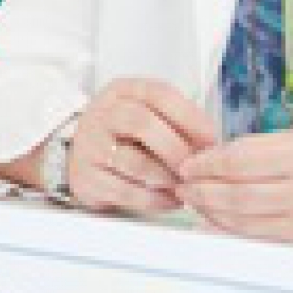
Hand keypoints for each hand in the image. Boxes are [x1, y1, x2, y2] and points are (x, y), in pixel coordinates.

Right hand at [70, 78, 217, 214]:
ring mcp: (90, 146)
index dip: (191, 119)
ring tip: (183, 186)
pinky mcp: (86, 178)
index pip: (161, 95)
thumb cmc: (124, 136)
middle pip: (142, 124)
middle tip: (195, 168)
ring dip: (167, 178)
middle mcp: (102, 114)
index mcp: (122, 91)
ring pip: (134, 161)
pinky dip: (154, 199)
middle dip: (177, 149)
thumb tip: (211, 148)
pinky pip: (125, 191)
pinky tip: (168, 200)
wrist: (80, 157)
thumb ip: (175, 123)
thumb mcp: (145, 115)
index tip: (211, 141)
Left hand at [177, 131, 292, 249]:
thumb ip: (265, 147)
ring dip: (211, 211)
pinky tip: (216, 221)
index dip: (207, 163)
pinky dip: (232, 230)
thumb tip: (218, 156)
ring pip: (244, 219)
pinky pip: (261, 237)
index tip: (189, 162)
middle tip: (182, 183)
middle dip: (201, 189)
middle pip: (236, 192)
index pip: (239, 159)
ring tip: (193, 201)